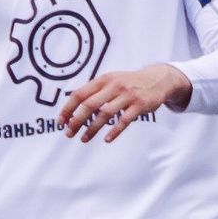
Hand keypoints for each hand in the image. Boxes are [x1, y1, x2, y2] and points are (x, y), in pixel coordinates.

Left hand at [59, 64, 192, 142]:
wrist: (156, 79)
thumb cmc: (129, 82)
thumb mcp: (111, 80)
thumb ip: (94, 89)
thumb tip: (71, 100)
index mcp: (103, 80)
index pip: (80, 94)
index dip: (68, 108)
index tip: (61, 121)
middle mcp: (114, 86)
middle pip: (90, 105)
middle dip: (76, 120)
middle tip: (68, 133)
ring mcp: (127, 96)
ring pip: (105, 114)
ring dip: (92, 128)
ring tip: (83, 139)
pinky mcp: (139, 105)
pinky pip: (124, 120)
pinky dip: (114, 131)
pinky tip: (106, 139)